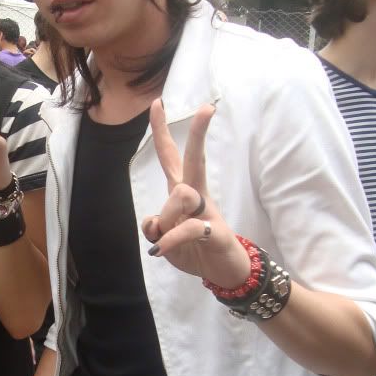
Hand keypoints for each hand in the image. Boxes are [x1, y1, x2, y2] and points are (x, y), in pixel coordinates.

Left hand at [141, 99, 249, 288]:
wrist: (224, 273)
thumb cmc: (194, 250)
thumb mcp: (164, 239)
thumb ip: (154, 228)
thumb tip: (152, 223)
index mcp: (182, 192)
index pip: (170, 157)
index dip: (161, 132)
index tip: (157, 103)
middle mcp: (196, 196)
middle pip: (194, 159)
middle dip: (199, 134)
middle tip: (207, 107)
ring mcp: (208, 212)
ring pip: (182, 195)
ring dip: (165, 218)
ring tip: (163, 240)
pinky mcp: (215, 232)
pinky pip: (188, 228)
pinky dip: (171, 239)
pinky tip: (161, 250)